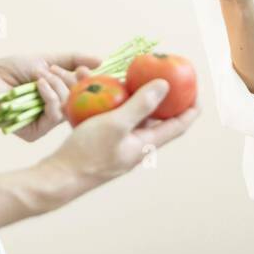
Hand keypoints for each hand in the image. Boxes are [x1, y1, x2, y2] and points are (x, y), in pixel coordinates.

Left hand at [0, 52, 100, 140]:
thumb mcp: (45, 60)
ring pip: (69, 107)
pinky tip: (39, 85)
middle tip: (66, 70)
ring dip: (60, 86)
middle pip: (79, 101)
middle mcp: (53, 111)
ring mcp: (44, 123)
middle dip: (75, 82)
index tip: (87, 69)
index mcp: (57, 96)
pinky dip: (50, 96)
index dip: (88, 82)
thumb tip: (101, 60)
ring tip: (45, 75)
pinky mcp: (35, 132)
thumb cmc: (9, 71)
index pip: (82, 93)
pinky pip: (54, 115)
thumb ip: (72, 60)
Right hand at [45, 79, 199, 188]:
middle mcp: (136, 146)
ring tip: (125, 76)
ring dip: (129, 95)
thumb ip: (140, 105)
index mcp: (146, 144)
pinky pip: (111, 118)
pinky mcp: (102, 143)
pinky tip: (97, 89)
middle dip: (159, 96)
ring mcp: (119, 145)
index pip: (179, 125)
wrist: (57, 177)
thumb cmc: (87, 153)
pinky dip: (108, 103)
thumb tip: (165, 85)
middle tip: (161, 76)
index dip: (191, 107)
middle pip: (156, 118)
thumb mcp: (116, 124)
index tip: (196, 88)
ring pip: (130, 115)